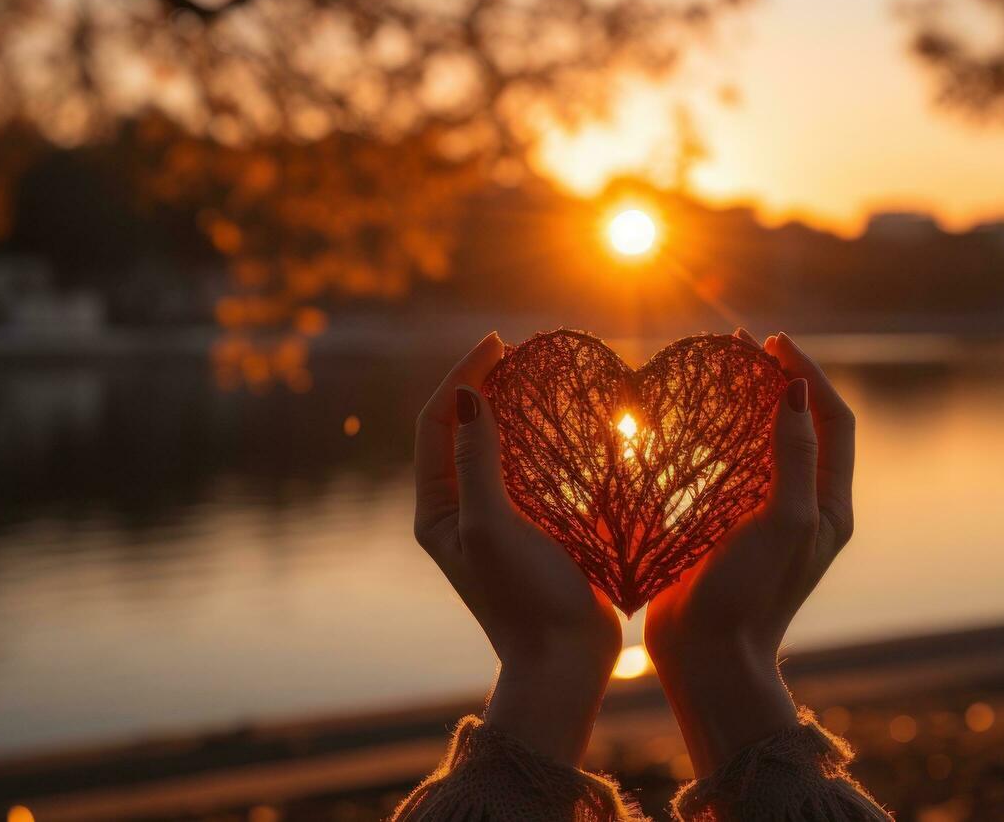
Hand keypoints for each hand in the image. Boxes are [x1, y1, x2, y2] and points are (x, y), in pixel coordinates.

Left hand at [414, 333, 621, 763]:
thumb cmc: (523, 597)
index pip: (436, 424)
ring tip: (540, 374)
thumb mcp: (491, 526)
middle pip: (463, 430)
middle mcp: (460, 511)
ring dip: (515, 408)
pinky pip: (531, 470)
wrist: (565, 661)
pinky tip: (568, 423)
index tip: (498, 343)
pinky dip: (543, 439)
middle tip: (521, 350)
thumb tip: (467, 395)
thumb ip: (478, 461)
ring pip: (498, 446)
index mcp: (435, 510)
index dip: (462, 376)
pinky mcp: (535, 528)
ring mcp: (497, 519)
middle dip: (486, 385)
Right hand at [644, 330, 855, 774]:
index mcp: (830, 507)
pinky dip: (721, 437)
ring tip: (721, 371)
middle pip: (803, 426)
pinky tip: (695, 422)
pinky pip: (733, 469)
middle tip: (742, 346)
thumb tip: (796, 391)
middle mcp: (805, 509)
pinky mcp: (728, 528)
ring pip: (766, 444)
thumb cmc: (752, 594)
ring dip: (749, 404)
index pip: (834, 422)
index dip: (809, 376)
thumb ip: (795, 457)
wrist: (708, 657)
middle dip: (778, 381)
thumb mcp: (785, 522)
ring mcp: (766, 518)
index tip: (773, 344)